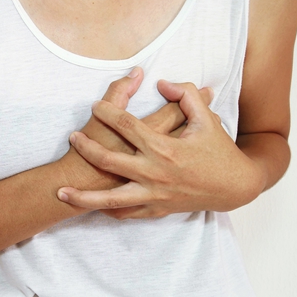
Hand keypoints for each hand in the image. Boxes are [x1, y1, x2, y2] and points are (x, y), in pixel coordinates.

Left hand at [57, 81, 264, 218]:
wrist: (235, 188)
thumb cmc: (219, 151)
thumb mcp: (207, 118)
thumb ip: (185, 95)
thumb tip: (162, 82)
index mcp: (164, 148)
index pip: (127, 125)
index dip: (107, 112)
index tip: (94, 105)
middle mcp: (154, 173)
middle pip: (109, 161)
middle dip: (86, 149)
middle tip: (72, 137)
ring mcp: (154, 194)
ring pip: (110, 199)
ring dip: (84, 196)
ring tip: (61, 192)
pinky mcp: (157, 209)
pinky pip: (127, 214)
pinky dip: (108, 211)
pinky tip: (93, 207)